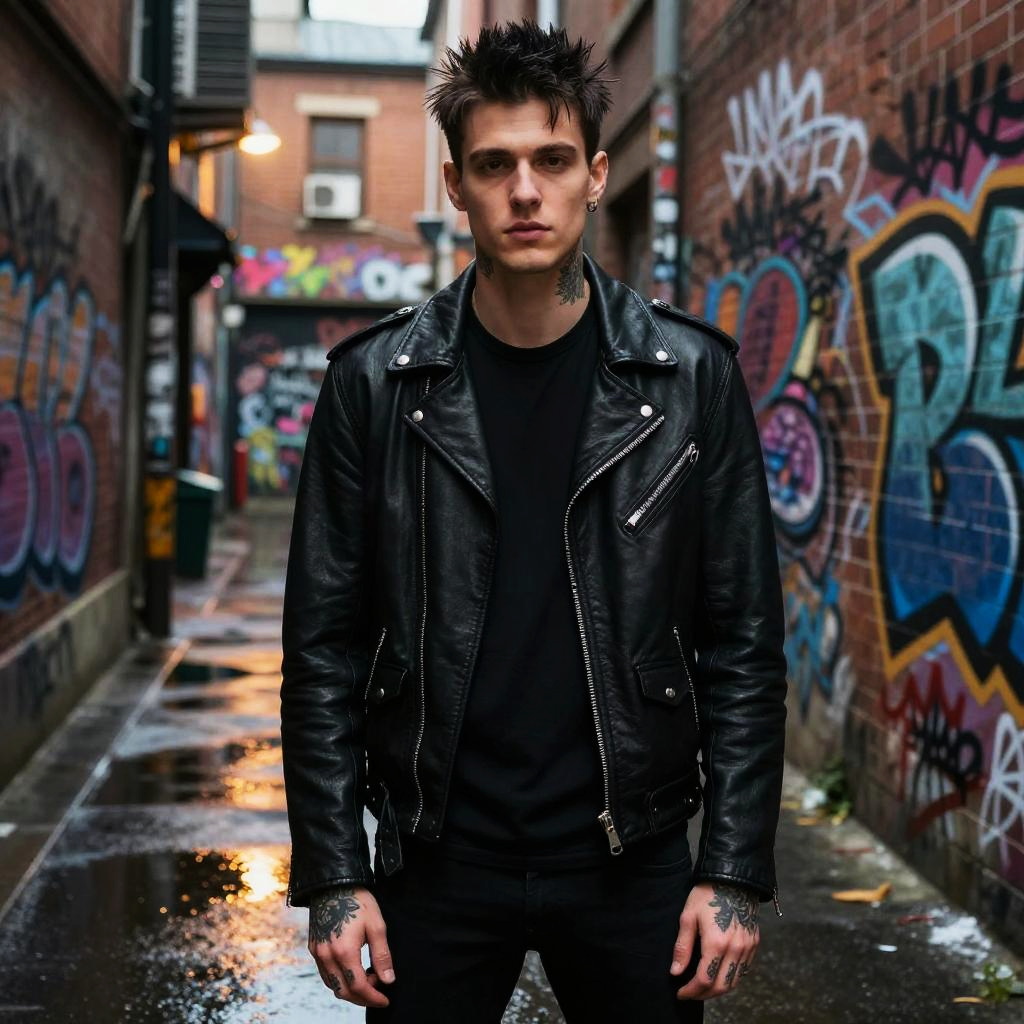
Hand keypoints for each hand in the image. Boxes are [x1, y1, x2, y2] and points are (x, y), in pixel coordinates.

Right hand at [308, 885, 394, 1007]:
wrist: (334, 883)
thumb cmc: (357, 901)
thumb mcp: (377, 926)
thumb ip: (382, 956)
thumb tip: (388, 980)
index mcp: (344, 951)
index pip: (358, 987)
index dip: (373, 997)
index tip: (385, 999)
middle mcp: (327, 956)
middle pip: (343, 991)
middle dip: (362, 997)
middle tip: (378, 990)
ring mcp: (318, 953)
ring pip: (332, 985)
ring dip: (350, 989)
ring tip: (367, 977)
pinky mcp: (314, 948)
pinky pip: (325, 974)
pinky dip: (339, 979)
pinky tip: (352, 970)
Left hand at [670, 881, 758, 999]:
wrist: (732, 879)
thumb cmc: (706, 895)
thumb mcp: (688, 917)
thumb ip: (682, 947)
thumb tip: (675, 972)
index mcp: (716, 943)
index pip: (704, 980)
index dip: (691, 991)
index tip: (680, 992)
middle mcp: (735, 949)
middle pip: (721, 986)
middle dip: (703, 995)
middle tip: (689, 993)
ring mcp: (747, 947)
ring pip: (734, 982)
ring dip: (718, 990)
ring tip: (702, 987)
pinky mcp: (754, 944)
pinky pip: (743, 970)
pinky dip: (730, 978)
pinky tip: (718, 974)